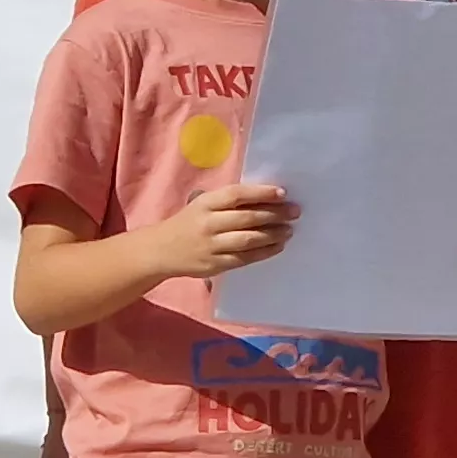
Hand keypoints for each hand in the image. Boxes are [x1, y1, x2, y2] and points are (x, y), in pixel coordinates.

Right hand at [145, 183, 296, 278]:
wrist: (161, 250)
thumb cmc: (188, 223)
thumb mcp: (202, 205)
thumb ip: (227, 202)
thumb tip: (265, 199)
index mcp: (205, 204)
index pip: (237, 195)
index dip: (261, 193)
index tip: (282, 193)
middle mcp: (209, 224)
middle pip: (247, 218)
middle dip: (275, 214)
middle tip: (295, 212)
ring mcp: (212, 246)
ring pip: (249, 240)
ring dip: (273, 234)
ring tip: (289, 230)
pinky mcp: (216, 265)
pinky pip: (245, 259)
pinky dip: (265, 252)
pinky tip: (277, 246)